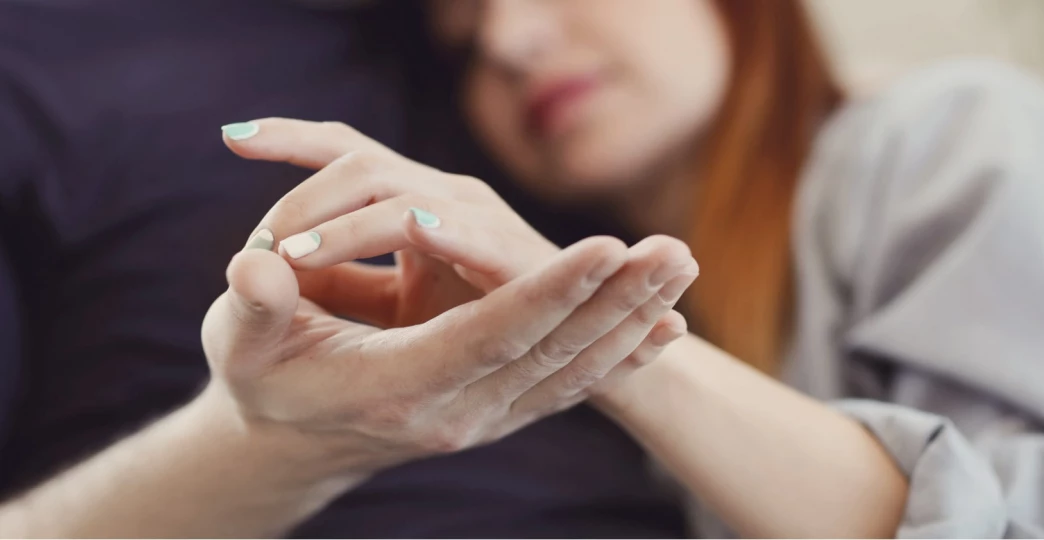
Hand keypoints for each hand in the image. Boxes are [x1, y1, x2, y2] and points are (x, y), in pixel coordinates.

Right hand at [202, 234, 694, 476]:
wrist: (292, 437)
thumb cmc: (265, 375)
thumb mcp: (240, 342)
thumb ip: (251, 307)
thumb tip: (257, 269)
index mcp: (395, 386)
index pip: (485, 335)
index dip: (544, 293)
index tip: (605, 247)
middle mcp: (451, 410)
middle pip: (548, 353)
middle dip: (614, 300)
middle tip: (675, 251)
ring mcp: (482, 417)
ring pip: (570, 370)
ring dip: (630, 321)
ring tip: (681, 270)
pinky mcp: (497, 410)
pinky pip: (568, 385)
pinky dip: (619, 357)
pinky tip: (662, 326)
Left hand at [225, 118, 557, 327]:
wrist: (560, 366)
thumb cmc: (472, 333)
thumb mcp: (390, 308)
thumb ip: (340, 284)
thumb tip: (268, 276)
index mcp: (417, 201)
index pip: (346, 150)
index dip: (291, 137)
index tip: (230, 137)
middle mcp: (444, 195)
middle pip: (357, 157)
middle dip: (299, 189)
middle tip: (258, 248)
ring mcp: (474, 215)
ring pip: (389, 185)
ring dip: (331, 219)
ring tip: (286, 259)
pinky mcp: (500, 250)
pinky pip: (440, 225)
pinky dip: (392, 229)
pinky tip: (343, 249)